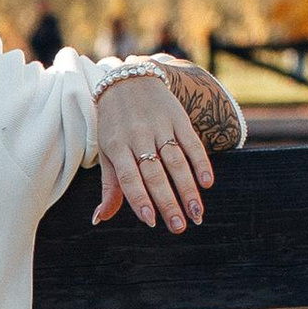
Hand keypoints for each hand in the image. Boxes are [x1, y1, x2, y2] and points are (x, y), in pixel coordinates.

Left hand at [92, 69, 218, 232]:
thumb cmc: (115, 124)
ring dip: (188, 189)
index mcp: (117, 147)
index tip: (152, 222)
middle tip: (179, 228)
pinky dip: (200, 162)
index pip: (129, 179)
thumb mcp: (107, 151)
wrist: (129, 80)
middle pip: (155, 174)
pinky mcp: (178, 118)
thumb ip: (110, 186)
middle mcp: (138, 137)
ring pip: (175, 162)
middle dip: (168, 202)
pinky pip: (191, 142)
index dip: (140, 200)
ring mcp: (160, 127)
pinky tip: (207, 182)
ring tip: (196, 214)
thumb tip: (100, 219)